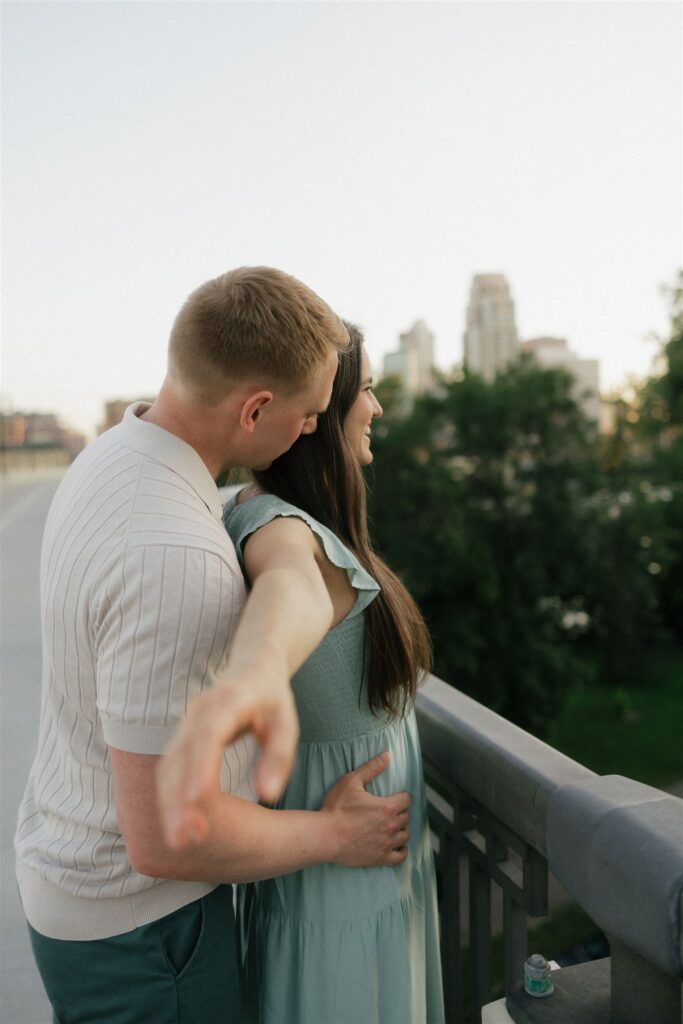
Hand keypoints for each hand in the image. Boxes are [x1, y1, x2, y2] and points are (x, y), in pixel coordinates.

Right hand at [157, 664, 298, 848]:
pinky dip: (170, 796)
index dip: (201, 766)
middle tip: (184, 838)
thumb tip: (268, 795)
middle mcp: (200, 710)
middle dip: (178, 797)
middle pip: (182, 754)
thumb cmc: (273, 698)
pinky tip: (177, 824)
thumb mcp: (287, 721)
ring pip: (169, 764)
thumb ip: (279, 756)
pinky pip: (168, 768)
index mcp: (230, 699)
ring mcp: (186, 723)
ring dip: (170, 802)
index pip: (209, 733)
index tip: (197, 799)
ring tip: (179, 839)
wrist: (252, 665)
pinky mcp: (181, 737)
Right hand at [322, 752, 410, 866]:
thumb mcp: (351, 782)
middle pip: (406, 817)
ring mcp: (387, 844)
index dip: (402, 796)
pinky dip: (401, 850)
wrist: (326, 836)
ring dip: (401, 830)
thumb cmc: (336, 809)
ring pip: (405, 835)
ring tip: (392, 826)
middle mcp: (391, 826)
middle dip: (400, 812)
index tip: (397, 796)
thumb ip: (371, 768)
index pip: (406, 800)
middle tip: (391, 811)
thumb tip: (387, 755)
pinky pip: (401, 857)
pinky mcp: (380, 858)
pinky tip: (396, 846)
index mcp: (387, 807)